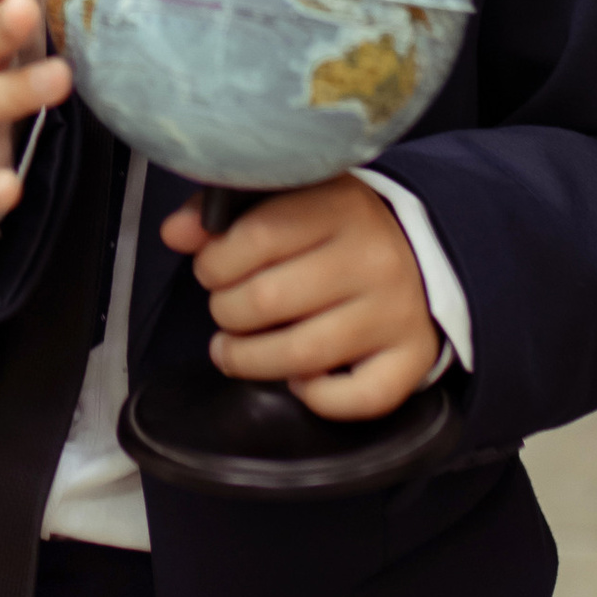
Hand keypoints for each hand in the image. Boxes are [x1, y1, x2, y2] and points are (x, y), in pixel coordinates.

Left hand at [158, 177, 439, 417]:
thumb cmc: (336, 230)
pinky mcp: (412, 358)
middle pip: (269, 300)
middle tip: (226, 308)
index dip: (214, 261)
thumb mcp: (290, 198)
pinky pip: (358, 398)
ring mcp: (396, 313)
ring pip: (302, 355)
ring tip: (233, 349)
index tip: (211, 268)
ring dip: (249, 360)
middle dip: (226, 311)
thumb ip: (227, 212)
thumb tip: (175, 233)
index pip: (257, 237)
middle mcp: (374, 259)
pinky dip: (318, 398)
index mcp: (341, 207)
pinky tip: (298, 381)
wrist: (421, 254)